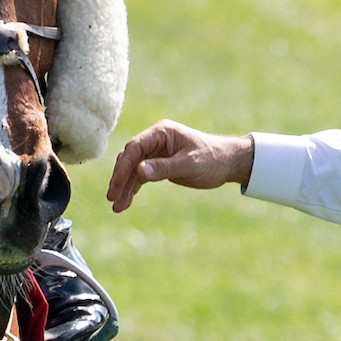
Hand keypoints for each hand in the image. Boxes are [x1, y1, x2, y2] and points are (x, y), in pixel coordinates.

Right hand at [106, 121, 254, 213]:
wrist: (228, 163)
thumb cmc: (212, 159)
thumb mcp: (189, 165)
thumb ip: (164, 168)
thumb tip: (139, 171)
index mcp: (161, 133)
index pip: (135, 148)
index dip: (123, 167)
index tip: (117, 186)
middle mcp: (156, 139)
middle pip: (130, 158)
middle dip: (120, 179)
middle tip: (112, 198)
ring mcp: (156, 151)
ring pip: (133, 169)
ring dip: (125, 187)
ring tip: (117, 207)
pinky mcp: (159, 163)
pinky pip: (141, 175)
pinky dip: (133, 188)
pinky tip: (125, 202)